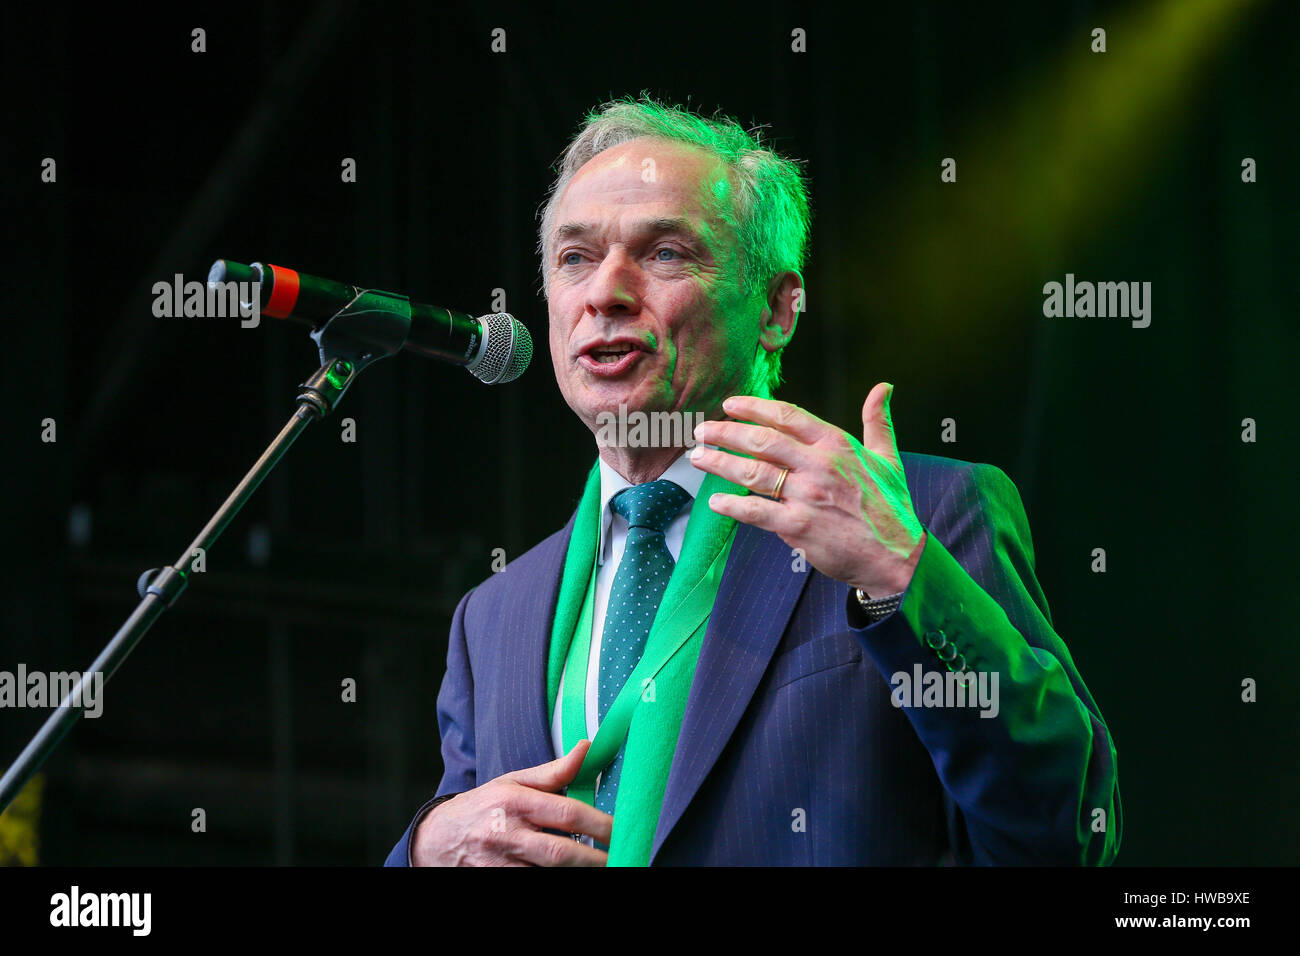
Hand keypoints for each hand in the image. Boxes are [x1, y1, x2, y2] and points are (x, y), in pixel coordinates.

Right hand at [411, 740, 612, 865]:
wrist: (434, 839)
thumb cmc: (481, 807)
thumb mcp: (512, 782)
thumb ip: (552, 772)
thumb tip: (586, 748)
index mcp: (515, 801)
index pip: (566, 813)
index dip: (598, 824)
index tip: (619, 830)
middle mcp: (507, 833)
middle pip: (560, 852)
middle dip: (594, 859)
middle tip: (618, 858)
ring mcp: (499, 863)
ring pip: (547, 872)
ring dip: (575, 871)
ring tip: (598, 865)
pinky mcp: (493, 880)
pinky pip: (530, 881)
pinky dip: (550, 878)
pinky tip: (568, 872)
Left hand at [690, 382, 924, 596]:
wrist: (898, 556)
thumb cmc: (890, 507)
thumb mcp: (889, 457)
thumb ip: (878, 421)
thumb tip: (883, 387)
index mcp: (837, 444)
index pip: (787, 416)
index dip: (754, 407)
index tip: (730, 404)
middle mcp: (819, 465)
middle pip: (761, 440)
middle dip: (726, 432)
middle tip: (701, 430)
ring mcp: (807, 495)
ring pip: (753, 472)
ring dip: (720, 463)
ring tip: (698, 458)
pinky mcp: (798, 526)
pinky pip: (756, 511)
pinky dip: (732, 505)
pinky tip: (715, 501)